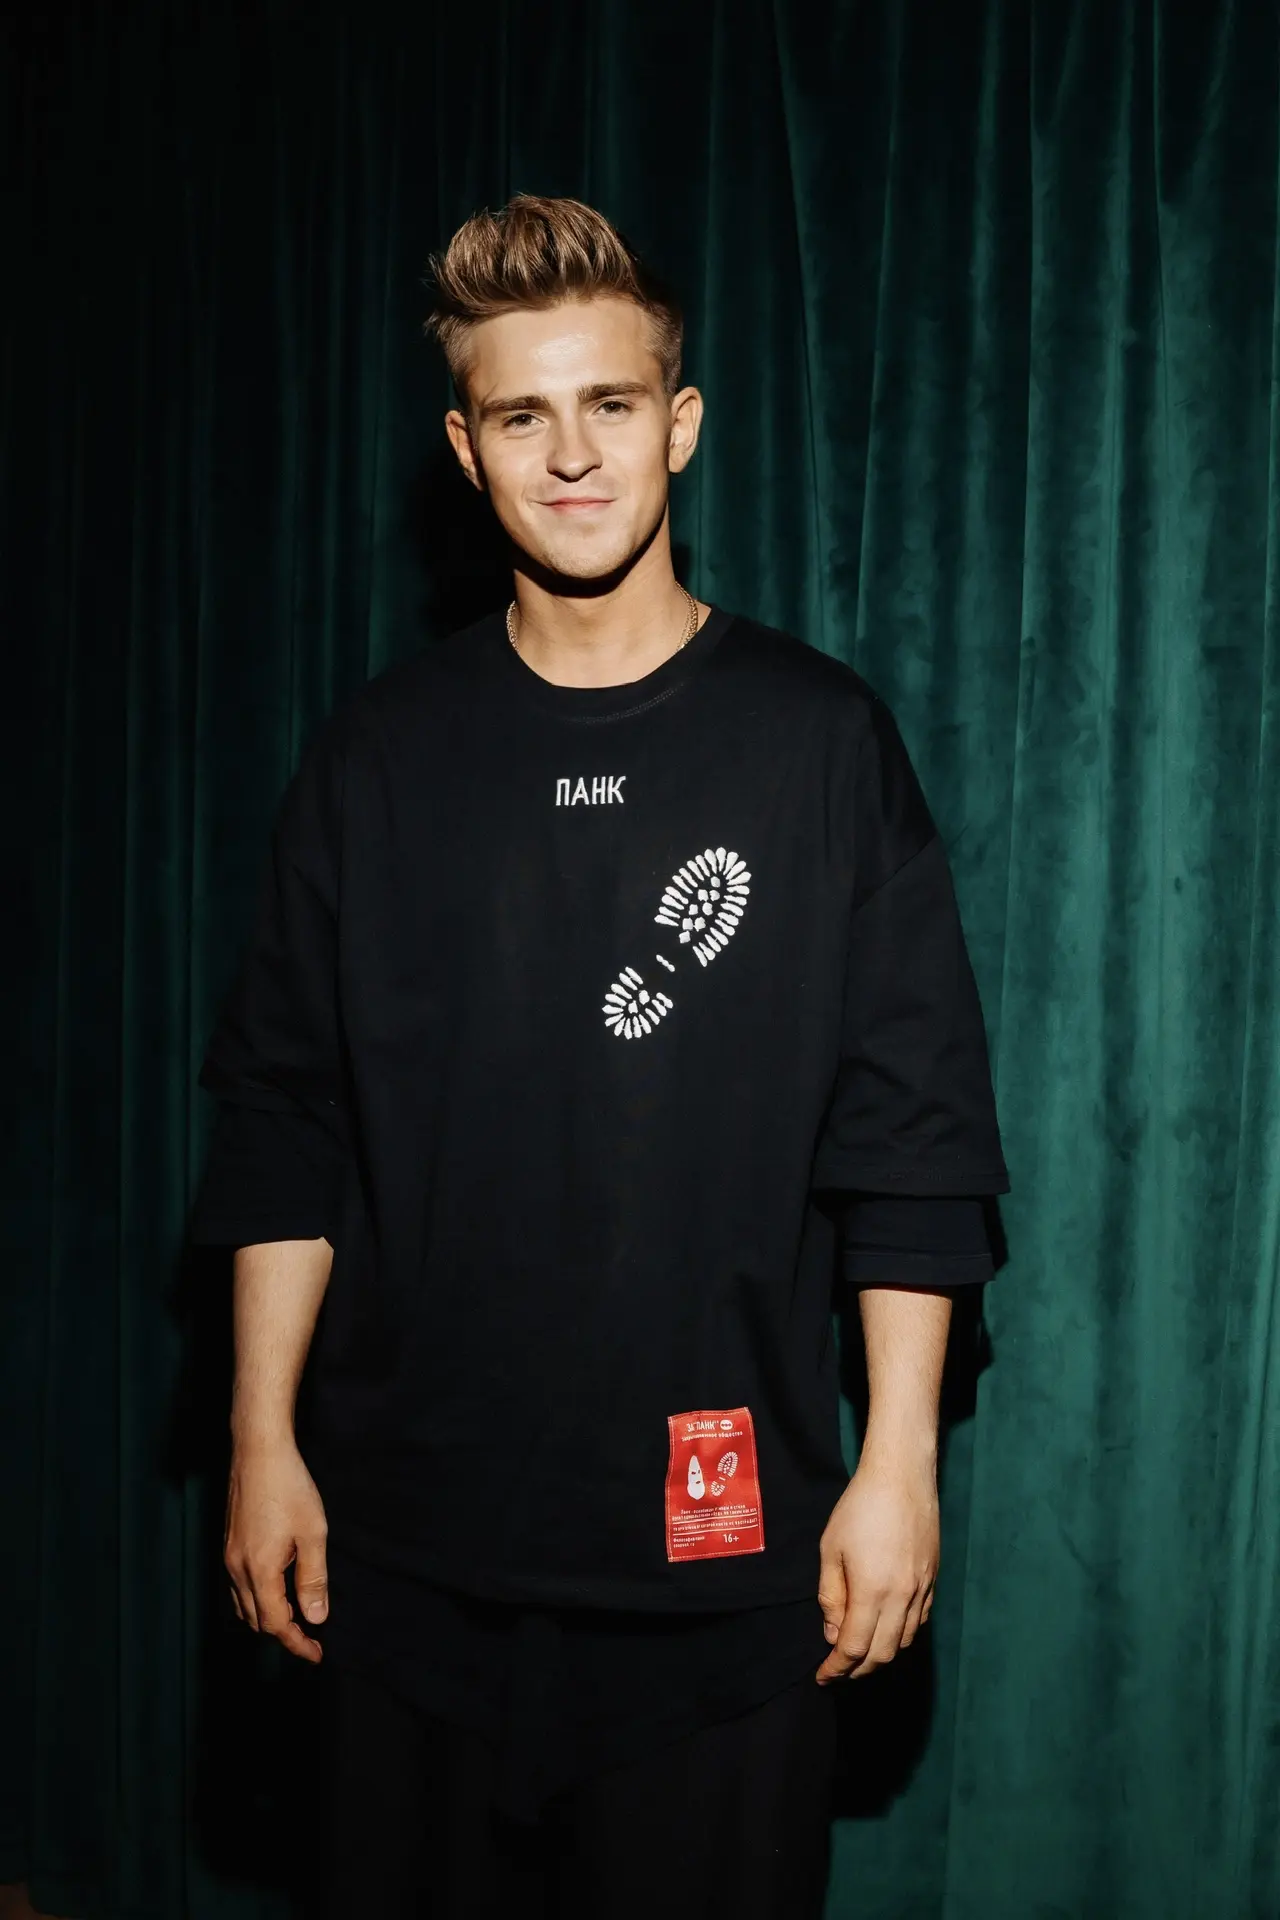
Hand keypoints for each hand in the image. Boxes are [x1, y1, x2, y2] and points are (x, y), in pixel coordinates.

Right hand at [224, 1438, 328, 1663]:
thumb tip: (316, 1617)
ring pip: (243, 1605)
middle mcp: (237, 1568)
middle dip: (283, 1633)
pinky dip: (256, 1599)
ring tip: (296, 1616)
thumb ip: (313, 1578)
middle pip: (256, 1620)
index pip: (275, 1624)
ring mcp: (229, 1556)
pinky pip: (238, 1587)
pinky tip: (275, 1589)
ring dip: (268, 1617)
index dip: (297, 1643)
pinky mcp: (228, 1544)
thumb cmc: (289, 1486)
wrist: (258, 1450)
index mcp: (259, 1570)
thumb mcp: (313, 1533)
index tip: (317, 1653)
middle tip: (312, 1638)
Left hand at [815, 1453, 938, 1682]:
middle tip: (839, 1670)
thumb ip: (831, 1596)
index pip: (855, 1647)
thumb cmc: (859, 1508)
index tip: (823, 1677)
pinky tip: (887, 1629)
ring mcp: (923, 1589)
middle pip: (884, 1653)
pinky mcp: (934, 1578)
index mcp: (873, 1591)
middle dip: (859, 1669)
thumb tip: (833, 1634)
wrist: (902, 1476)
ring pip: (905, 1640)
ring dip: (882, 1655)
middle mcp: (903, 1597)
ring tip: (861, 1654)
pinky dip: (902, 1634)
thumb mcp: (831, 1549)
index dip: (837, 1668)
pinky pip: (920, 1620)